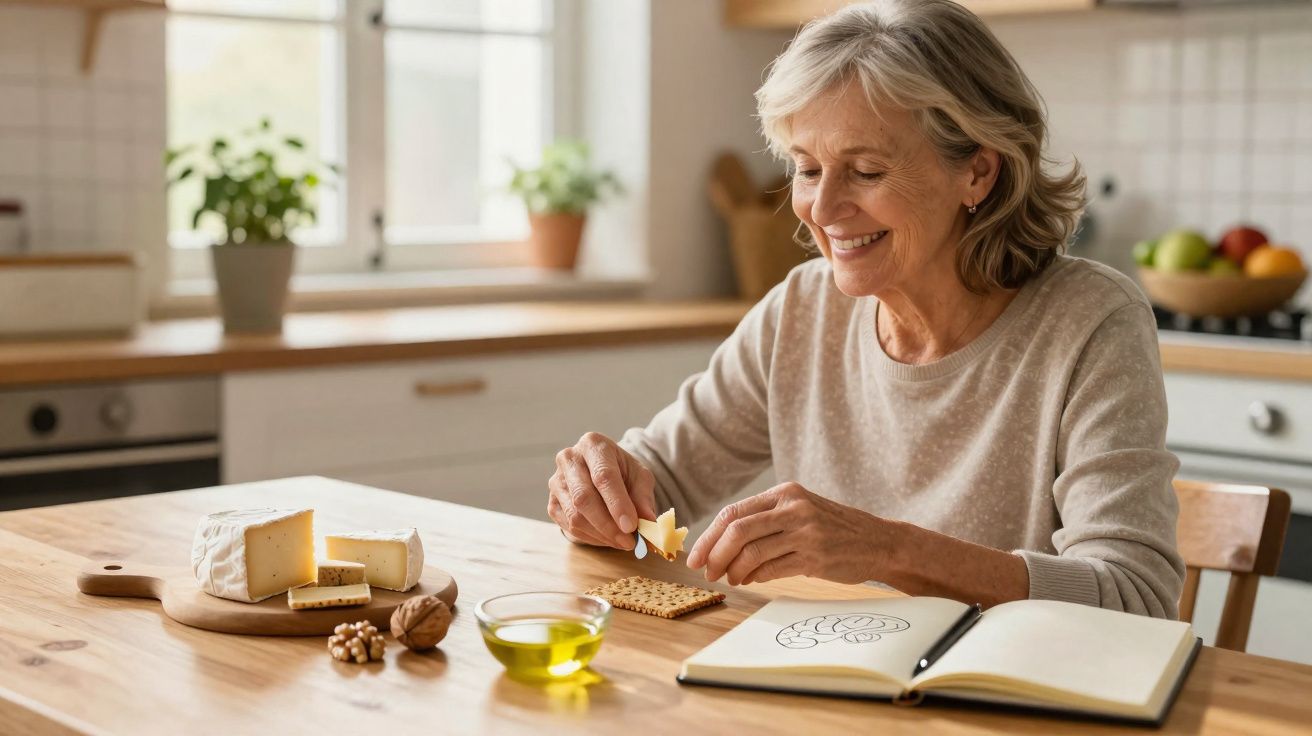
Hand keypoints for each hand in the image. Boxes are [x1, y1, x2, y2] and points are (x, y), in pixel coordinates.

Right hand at [547, 432, 657, 549]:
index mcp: (593, 445)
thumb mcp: (640, 477)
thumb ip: (643, 498)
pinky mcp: (552, 502)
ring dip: (601, 535)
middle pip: (584, 498)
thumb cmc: (622, 472)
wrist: (602, 472)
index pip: (603, 476)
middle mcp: (569, 459)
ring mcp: (556, 481)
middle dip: (608, 525)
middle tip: (629, 541)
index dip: (617, 503)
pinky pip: (568, 527)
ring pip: (575, 516)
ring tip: (622, 541)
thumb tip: (648, 523)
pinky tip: (607, 538)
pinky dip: (591, 538)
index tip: (631, 526)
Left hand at [686, 482, 894, 585]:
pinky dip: (756, 577)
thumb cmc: (833, 529)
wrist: (879, 541)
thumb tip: (720, 543)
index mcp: (785, 492)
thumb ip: (765, 520)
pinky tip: (752, 580)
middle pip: (737, 530)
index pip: (734, 512)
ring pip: (752, 552)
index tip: (696, 556)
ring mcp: (805, 532)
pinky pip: (772, 569)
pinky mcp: (815, 556)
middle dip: (715, 554)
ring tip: (732, 578)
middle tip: (706, 572)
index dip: (709, 536)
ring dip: (734, 570)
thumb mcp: (800, 511)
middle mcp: (794, 508)